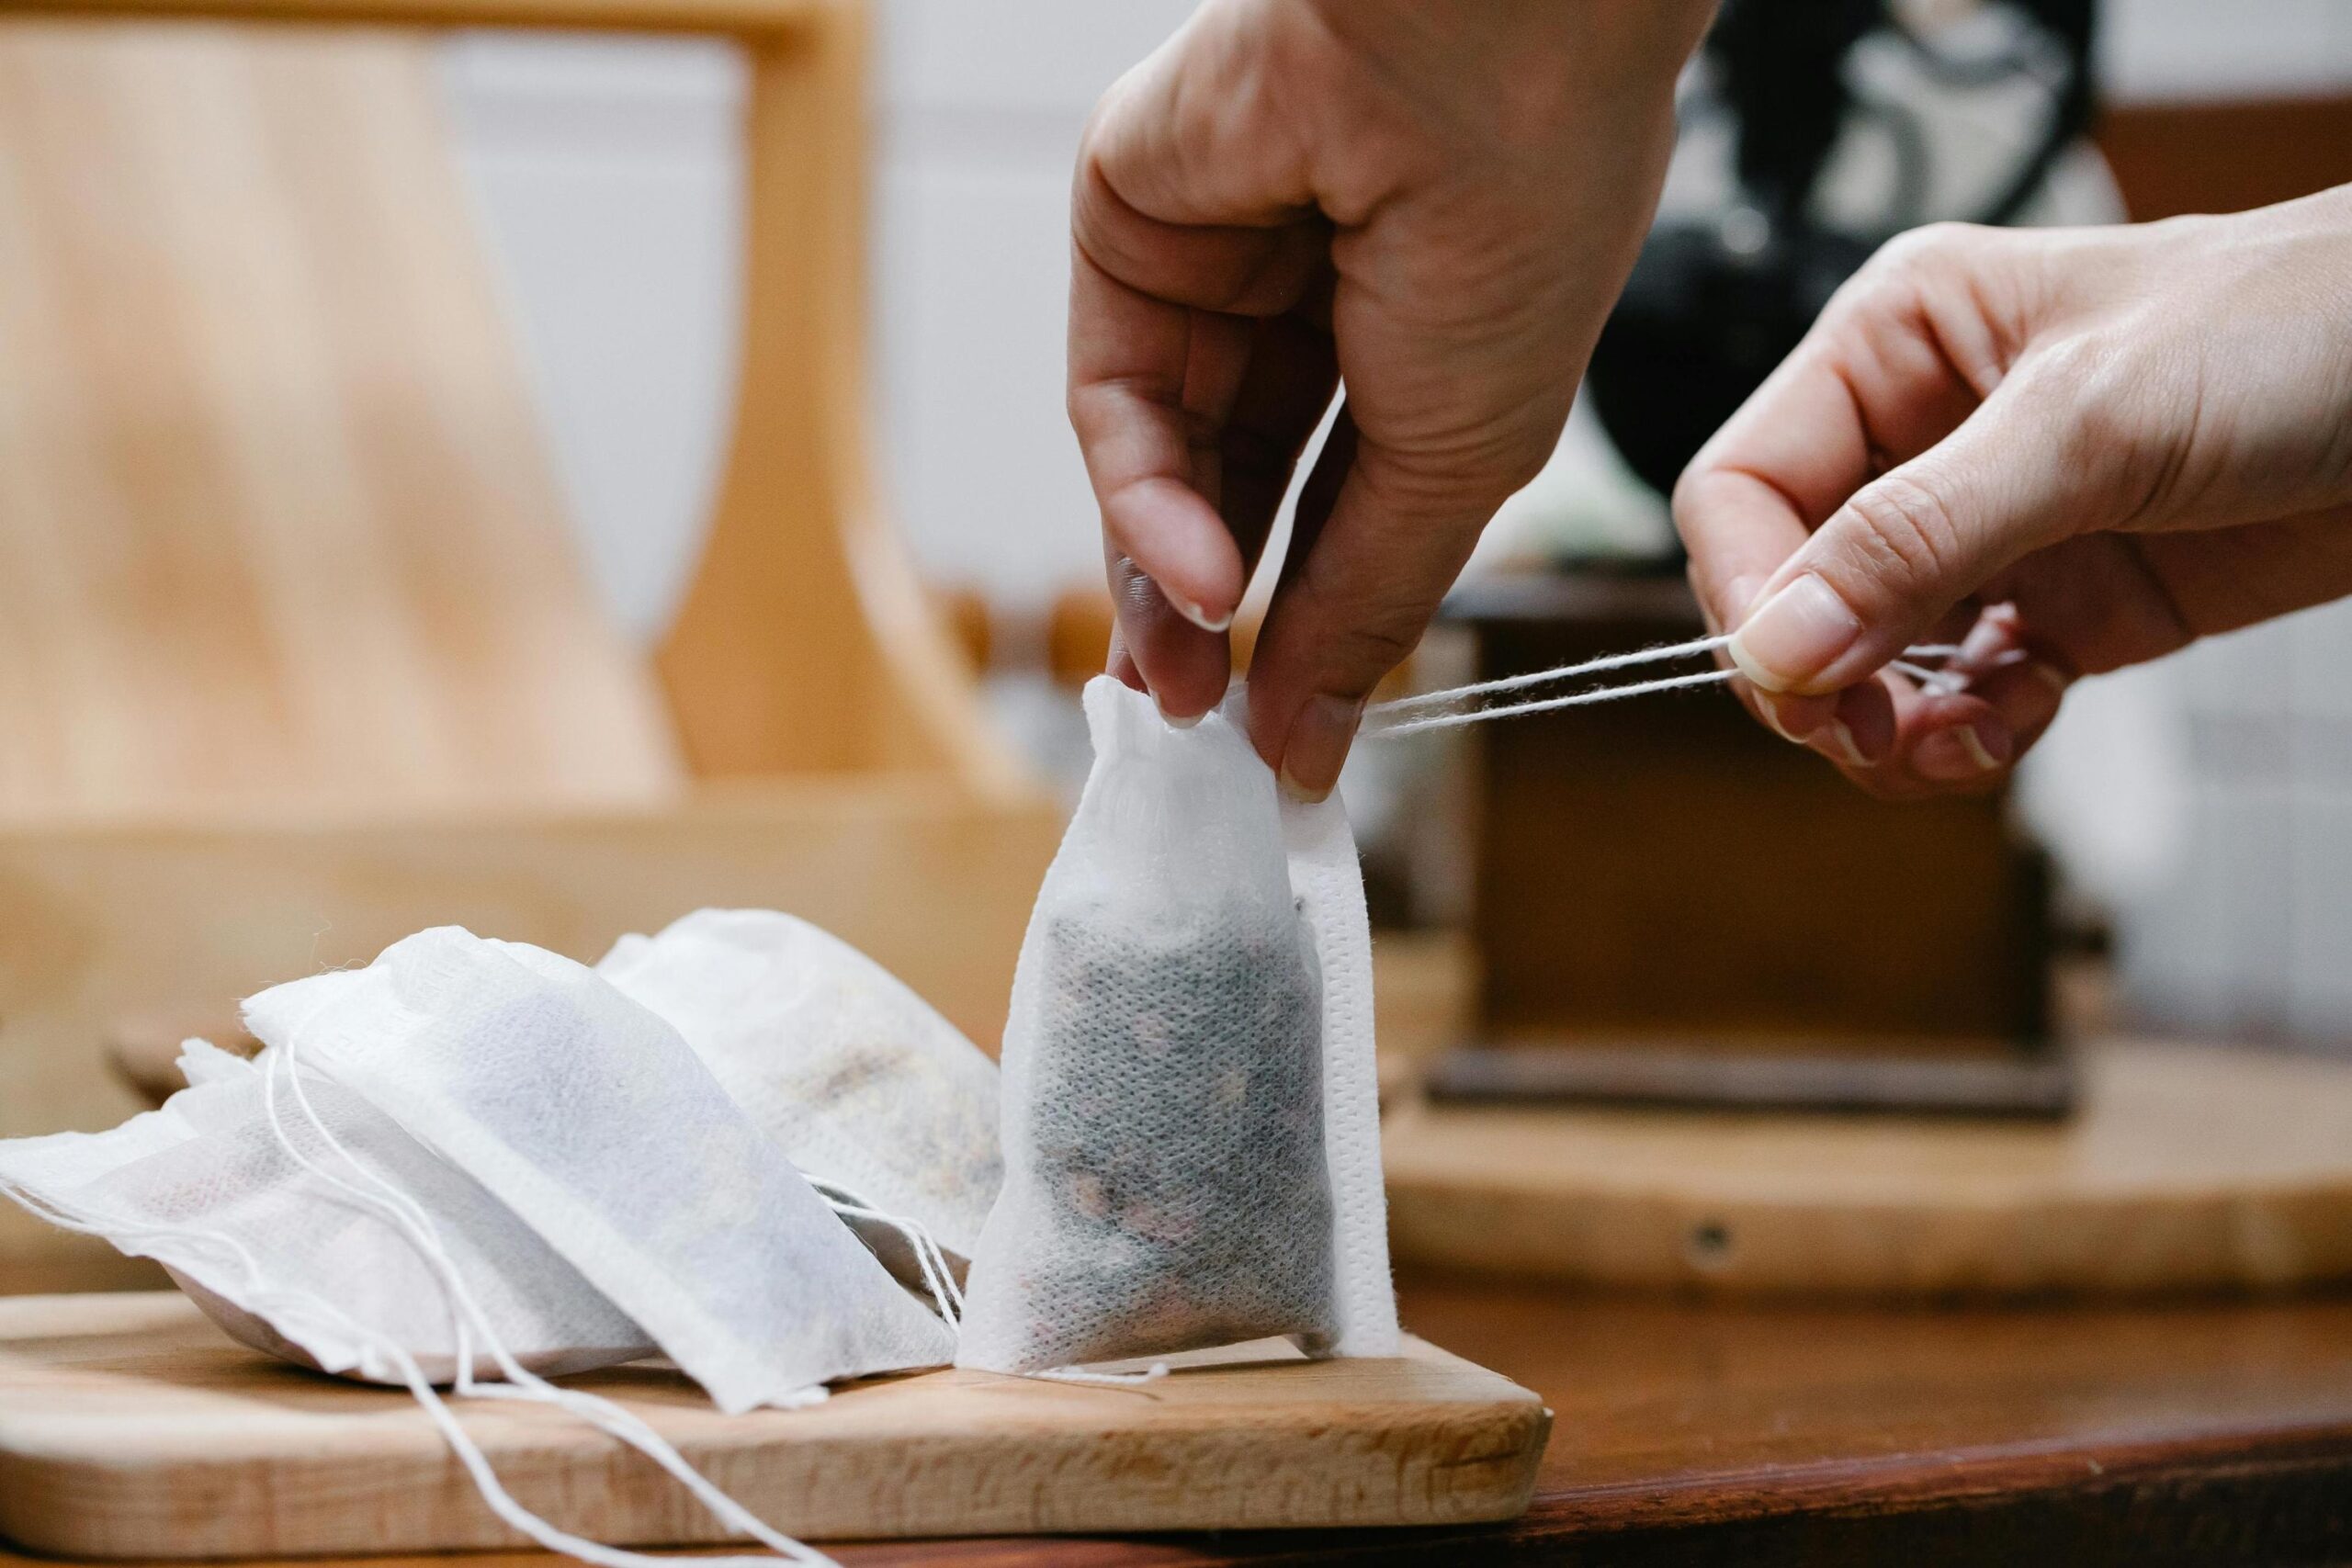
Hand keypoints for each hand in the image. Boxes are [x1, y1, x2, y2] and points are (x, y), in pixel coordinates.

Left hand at [1069, 0, 1711, 797]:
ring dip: (1168, 586)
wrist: (1476, 50)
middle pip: (1234, 495)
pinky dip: (1146, 501)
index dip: (1308, 628)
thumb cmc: (1521, 231)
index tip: (1284, 744)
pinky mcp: (1135, 226)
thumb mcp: (1461, 463)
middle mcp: (1313, 307)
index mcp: (1419, 346)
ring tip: (1191, 684)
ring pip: (1164, 461)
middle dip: (1213, 624)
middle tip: (1204, 732)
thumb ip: (1368, 603)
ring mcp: (1219, 264)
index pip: (1338, 510)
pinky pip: (1122, 397)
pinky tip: (1194, 577)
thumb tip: (1310, 743)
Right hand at [1676, 186, 2351, 797]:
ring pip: (1868, 658)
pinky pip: (1962, 692)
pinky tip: (2013, 726)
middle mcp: (1923, 437)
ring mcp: (1992, 529)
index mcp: (1895, 344)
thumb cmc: (2298, 330)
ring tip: (1954, 748)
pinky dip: (1969, 732)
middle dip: (1818, 676)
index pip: (1744, 485)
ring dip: (1891, 725)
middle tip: (1866, 738)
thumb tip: (1778, 648)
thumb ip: (1918, 537)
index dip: (1745, 589)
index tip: (1794, 678)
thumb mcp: (2086, 423)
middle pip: (1790, 588)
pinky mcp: (2062, 605)